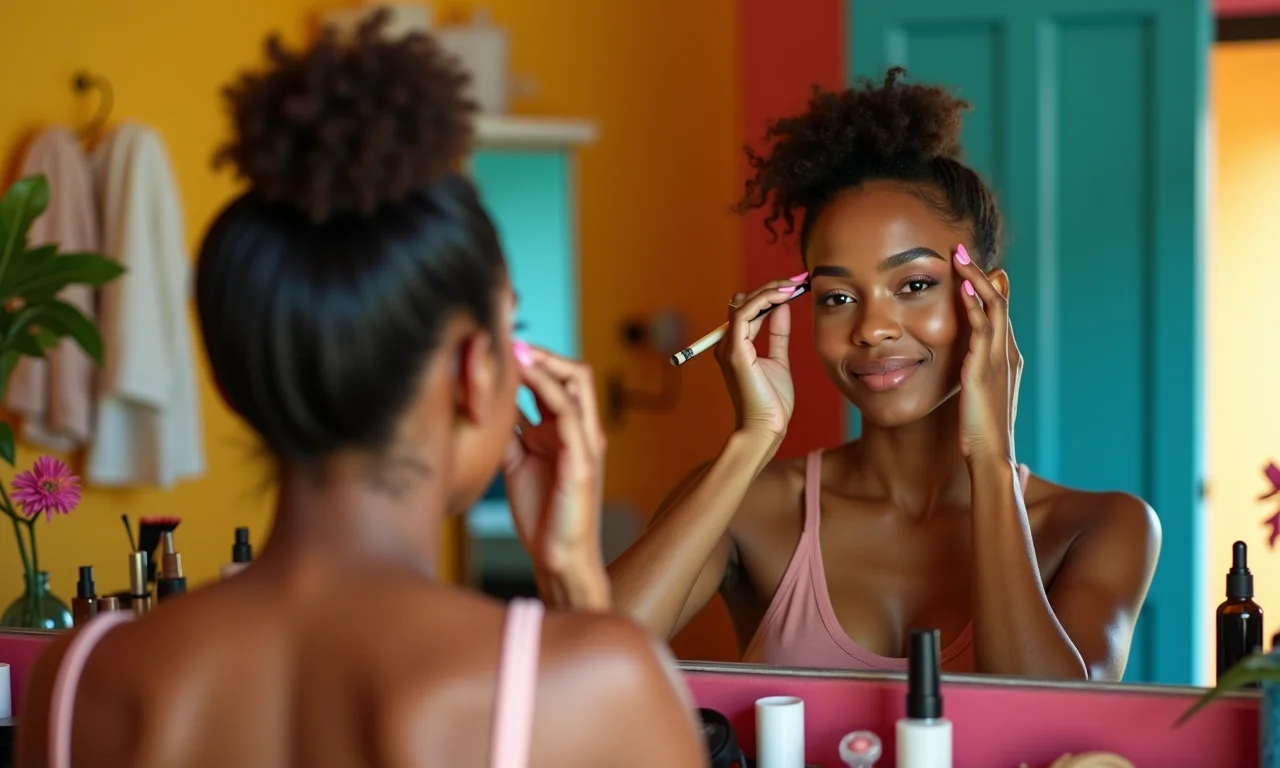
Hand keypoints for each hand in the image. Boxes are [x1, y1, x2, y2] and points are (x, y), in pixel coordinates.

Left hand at [502, 345, 606, 586]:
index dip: (534, 360)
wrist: (557, 559)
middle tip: (510, 343)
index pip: (559, 380)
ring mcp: (586, 444)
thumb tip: (486, 404)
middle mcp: (580, 432)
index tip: (501, 346)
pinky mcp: (583, 462)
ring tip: (517, 353)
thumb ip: (509, 434)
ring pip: (577, 386)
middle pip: (574, 374)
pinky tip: (525, 381)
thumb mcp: (516, 464)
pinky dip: (549, 392)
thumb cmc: (540, 515)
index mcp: (565, 432)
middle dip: (544, 354)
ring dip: (545, 366)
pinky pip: (569, 416)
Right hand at [714, 274, 806, 440]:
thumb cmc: (772, 402)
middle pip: (744, 301)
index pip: (749, 308)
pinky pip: (744, 315)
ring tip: (792, 285)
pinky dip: (763, 300)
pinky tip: (783, 297)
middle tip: (796, 281)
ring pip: (743, 303)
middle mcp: (729, 343)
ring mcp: (729, 347)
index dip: (770, 293)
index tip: (794, 286)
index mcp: (737, 345)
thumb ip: (778, 334)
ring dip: (768, 290)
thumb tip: (782, 308)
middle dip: (770, 287)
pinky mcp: (735, 352)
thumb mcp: (779, 360)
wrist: (766, 428)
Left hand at [951, 245, 1021, 463]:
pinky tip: (964, 287)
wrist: (993, 456)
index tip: (977, 268)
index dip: (990, 288)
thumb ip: (980, 377)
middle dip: (983, 274)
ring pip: (993, 308)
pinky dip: (974, 305)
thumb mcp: (982, 397)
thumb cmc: (984, 433)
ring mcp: (999, 359)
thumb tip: (971, 369)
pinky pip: (981, 328)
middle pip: (1000, 303)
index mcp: (1009, 359)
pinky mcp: (984, 368)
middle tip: (962, 251)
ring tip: (959, 257)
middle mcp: (1009, 354)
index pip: (1001, 314)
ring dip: (977, 279)